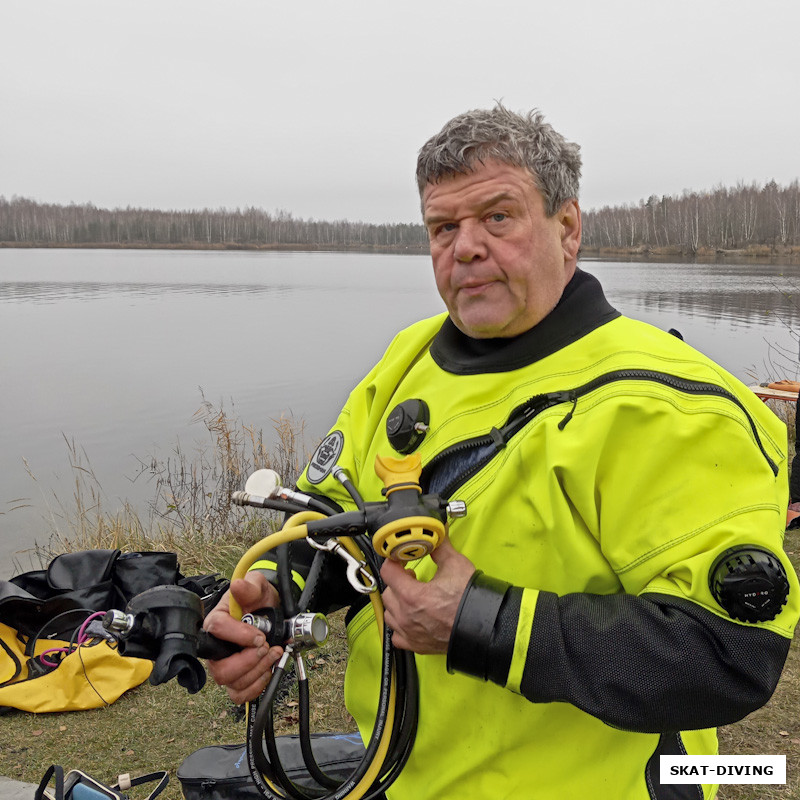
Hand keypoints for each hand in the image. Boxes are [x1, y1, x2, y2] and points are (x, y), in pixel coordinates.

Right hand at [204, 572, 284, 704]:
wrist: (270, 609)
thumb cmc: (258, 598)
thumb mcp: (257, 586)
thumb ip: (249, 586)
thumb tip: (238, 585)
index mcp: (216, 621)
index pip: (217, 630)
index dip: (239, 635)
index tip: (259, 636)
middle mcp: (217, 647)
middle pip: (221, 669)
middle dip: (249, 661)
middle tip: (267, 648)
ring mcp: (226, 665)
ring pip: (233, 683)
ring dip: (258, 671)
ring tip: (273, 654)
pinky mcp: (238, 678)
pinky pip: (240, 694)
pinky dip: (256, 686)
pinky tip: (267, 670)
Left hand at [380, 537, 474, 653]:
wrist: (485, 627)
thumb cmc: (470, 601)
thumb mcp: (455, 565)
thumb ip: (439, 547)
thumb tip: (435, 536)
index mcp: (411, 595)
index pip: (388, 572)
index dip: (394, 561)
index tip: (401, 560)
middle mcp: (406, 616)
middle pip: (388, 592)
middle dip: (398, 582)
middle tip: (412, 577)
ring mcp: (409, 633)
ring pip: (390, 614)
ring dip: (397, 603)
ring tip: (412, 596)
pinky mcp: (416, 645)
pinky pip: (396, 635)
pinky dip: (400, 626)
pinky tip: (411, 618)